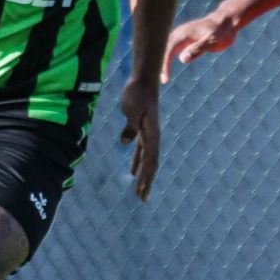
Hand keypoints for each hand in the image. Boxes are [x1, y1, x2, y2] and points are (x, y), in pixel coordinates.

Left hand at [119, 78, 160, 201]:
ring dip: (144, 176)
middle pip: (152, 164)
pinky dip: (138, 163)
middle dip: (147, 182)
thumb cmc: (137, 93)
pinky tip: (133, 172)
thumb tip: (126, 143)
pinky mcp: (143, 131)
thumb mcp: (131, 108)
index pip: (150, 160)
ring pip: (148, 160)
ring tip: (140, 191)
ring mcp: (149, 135)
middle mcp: (153, 137)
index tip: (141, 190)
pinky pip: (142, 152)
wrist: (143, 81)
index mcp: (152, 134)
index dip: (146, 176)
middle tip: (143, 199)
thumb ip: (130, 126)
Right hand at [162, 11, 240, 82]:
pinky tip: (165, 69)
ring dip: (161, 62)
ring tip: (162, 78)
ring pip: (165, 49)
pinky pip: (170, 50)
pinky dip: (166, 59)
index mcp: (184, 33)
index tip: (166, 78)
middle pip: (163, 49)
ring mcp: (180, 37)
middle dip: (159, 64)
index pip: (169, 49)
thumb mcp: (212, 41)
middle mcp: (179, 34)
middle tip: (163, 81)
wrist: (225, 22)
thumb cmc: (220, 32)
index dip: (165, 63)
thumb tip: (182, 59)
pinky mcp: (183, 41)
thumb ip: (197, 49)